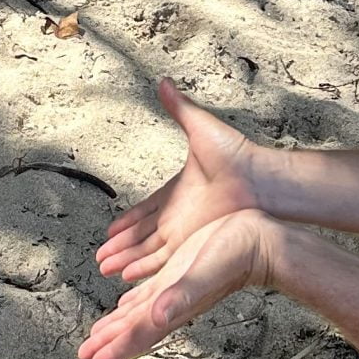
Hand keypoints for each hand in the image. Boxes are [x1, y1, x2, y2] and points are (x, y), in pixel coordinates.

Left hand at [79, 208, 279, 358]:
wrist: (258, 241)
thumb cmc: (237, 256)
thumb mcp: (206, 273)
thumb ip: (182, 296)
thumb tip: (157, 317)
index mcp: (174, 307)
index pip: (138, 334)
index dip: (116, 348)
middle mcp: (171, 302)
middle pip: (133, 329)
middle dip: (109, 343)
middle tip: (86, 354)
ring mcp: (174, 289)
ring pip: (138, 314)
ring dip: (118, 327)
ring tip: (99, 336)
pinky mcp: (177, 273)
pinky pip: (148, 295)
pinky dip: (133, 305)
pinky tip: (127, 305)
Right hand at [96, 80, 263, 282]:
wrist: (258, 179)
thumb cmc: (236, 154)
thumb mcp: (200, 126)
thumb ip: (179, 108)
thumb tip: (164, 82)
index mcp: (177, 191)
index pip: (146, 209)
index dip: (128, 220)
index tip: (112, 230)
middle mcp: (178, 215)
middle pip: (141, 234)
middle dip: (120, 246)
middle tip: (100, 255)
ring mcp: (184, 231)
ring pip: (146, 249)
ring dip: (125, 259)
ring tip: (104, 269)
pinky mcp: (190, 243)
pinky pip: (160, 259)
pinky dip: (143, 267)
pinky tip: (126, 276)